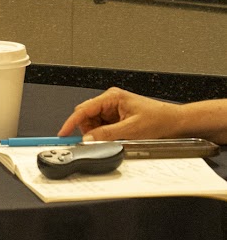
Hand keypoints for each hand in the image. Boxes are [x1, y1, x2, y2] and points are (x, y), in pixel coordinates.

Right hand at [58, 87, 185, 140]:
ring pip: (94, 123)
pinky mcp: (117, 118)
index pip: (84, 109)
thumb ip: (108, 134)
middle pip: (86, 117)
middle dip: (89, 130)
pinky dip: (105, 134)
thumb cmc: (160, 119)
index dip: (71, 122)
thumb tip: (89, 138)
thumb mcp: (132, 129)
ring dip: (99, 133)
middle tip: (96, 141)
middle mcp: (110, 101)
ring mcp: (113, 109)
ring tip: (115, 138)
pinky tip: (117, 137)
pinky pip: (102, 127)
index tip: (63, 133)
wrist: (176, 122)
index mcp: (112, 97)